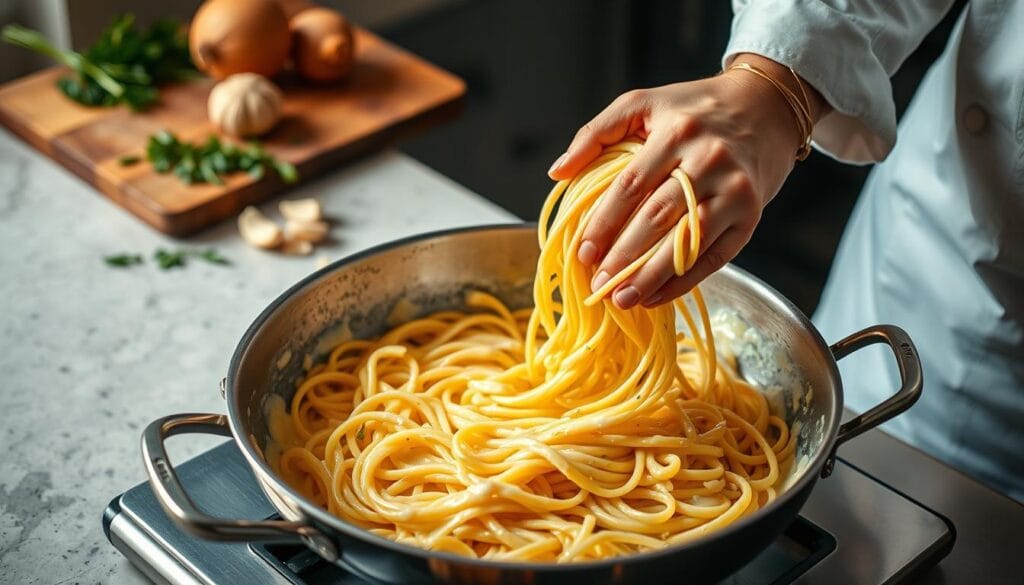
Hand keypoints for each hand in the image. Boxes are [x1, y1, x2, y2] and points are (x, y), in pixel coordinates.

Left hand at [548, 54, 826, 308]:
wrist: (764, 108)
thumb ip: (596, 133)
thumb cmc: (693, 111)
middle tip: (597, 285)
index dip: (604, 222)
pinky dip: (684, 281)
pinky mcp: (751, 215)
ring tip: (623, 300)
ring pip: (688, 241)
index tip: (582, 252)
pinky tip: (656, 296)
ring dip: (652, 276)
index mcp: (676, 131)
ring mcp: (734, 189)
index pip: (631, 184)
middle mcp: (709, 159)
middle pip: (659, 216)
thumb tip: (557, 172)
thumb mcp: (643, 104)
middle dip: (624, 256)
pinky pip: (715, 256)